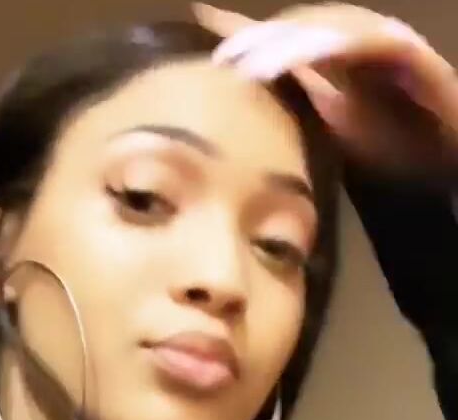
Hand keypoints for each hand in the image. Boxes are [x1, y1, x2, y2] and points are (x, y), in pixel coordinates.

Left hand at [193, 3, 457, 175]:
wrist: (444, 167)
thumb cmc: (390, 150)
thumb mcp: (329, 131)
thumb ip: (295, 107)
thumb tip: (246, 101)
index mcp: (339, 55)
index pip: (288, 36)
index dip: (251, 41)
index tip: (214, 60)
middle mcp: (361, 39)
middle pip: (304, 24)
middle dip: (263, 38)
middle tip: (224, 60)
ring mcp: (386, 41)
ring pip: (331, 27)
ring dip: (289, 41)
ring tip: (254, 66)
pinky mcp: (409, 52)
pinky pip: (368, 40)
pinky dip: (334, 44)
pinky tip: (304, 56)